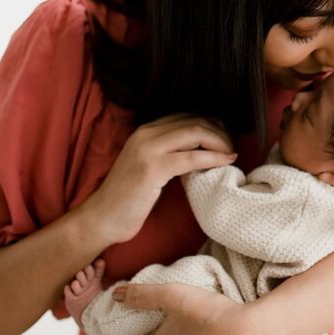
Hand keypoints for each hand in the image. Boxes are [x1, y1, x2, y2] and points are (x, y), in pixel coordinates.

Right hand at [82, 113, 235, 243]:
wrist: (102, 218)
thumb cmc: (128, 197)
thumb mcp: (149, 166)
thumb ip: (169, 152)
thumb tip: (202, 148)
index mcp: (146, 130)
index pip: (186, 116)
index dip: (211, 124)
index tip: (225, 139)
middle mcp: (146, 134)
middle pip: (194, 121)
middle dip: (220, 132)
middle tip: (231, 148)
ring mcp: (148, 150)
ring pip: (195, 133)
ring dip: (220, 142)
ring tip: (231, 154)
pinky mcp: (152, 169)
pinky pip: (192, 157)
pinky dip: (214, 158)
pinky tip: (226, 162)